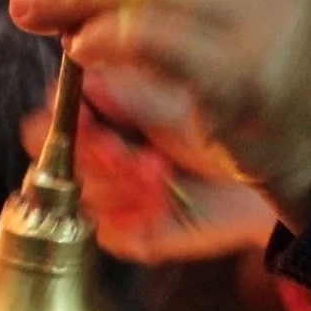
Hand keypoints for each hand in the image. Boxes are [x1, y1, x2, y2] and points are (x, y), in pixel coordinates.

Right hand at [40, 89, 275, 261]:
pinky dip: (138, 216)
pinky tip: (163, 200)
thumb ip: (129, 90)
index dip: (63, 119)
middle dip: (92, 156)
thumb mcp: (176, 98)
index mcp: (98, 115)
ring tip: (161, 172)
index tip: (90, 117)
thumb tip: (89, 77)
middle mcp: (94, 158)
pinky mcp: (125, 233)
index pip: (52, 116)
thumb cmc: (220, 130)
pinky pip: (110, 230)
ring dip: (122, 184)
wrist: (259, 178)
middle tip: (128, 151)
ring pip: (81, 196)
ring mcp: (107, 198)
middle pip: (55, 160)